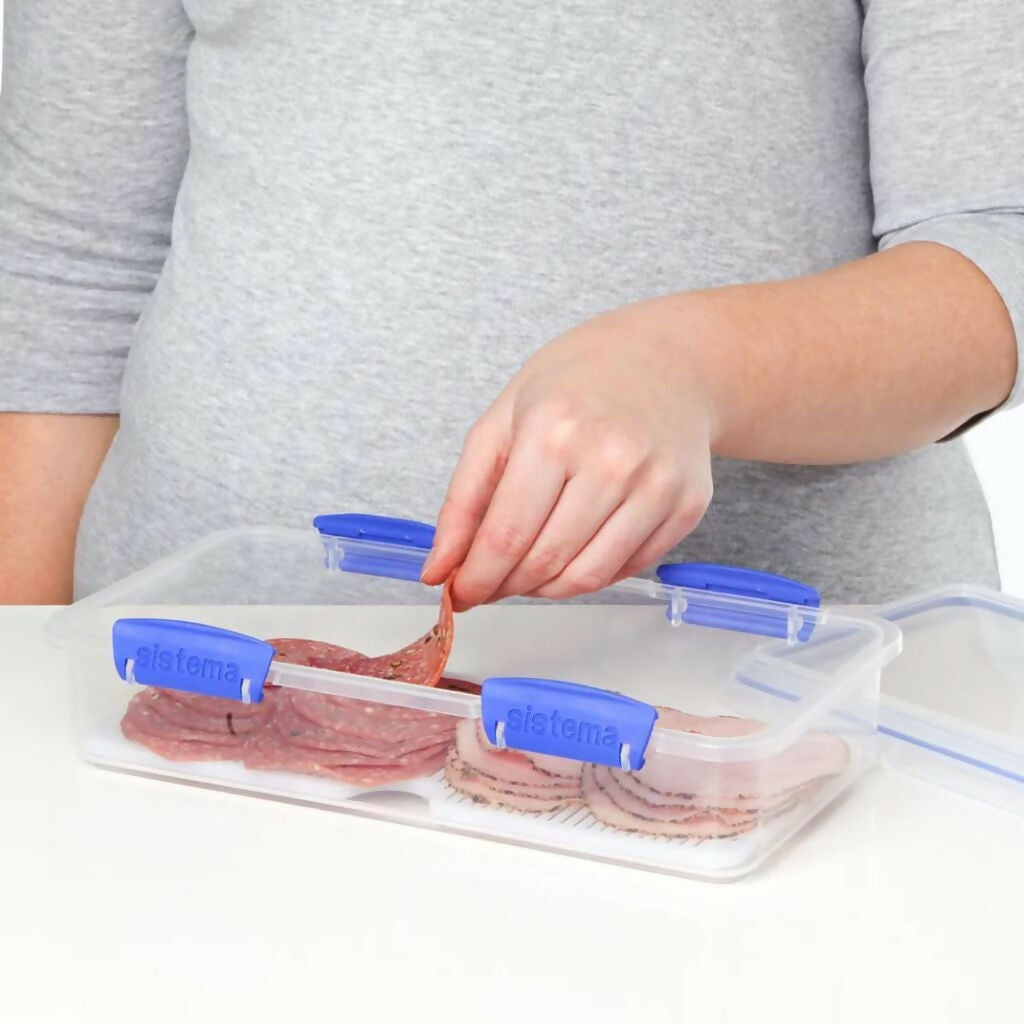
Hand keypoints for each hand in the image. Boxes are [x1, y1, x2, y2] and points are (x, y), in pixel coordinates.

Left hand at [421, 297, 715, 608]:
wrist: (668, 360)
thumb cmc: (579, 383)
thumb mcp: (505, 419)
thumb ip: (464, 497)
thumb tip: (440, 570)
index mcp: (554, 430)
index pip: (506, 534)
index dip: (476, 577)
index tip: (460, 594)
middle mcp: (611, 459)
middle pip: (544, 561)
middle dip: (506, 585)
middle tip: (491, 583)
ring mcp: (656, 485)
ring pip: (586, 577)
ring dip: (545, 589)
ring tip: (529, 571)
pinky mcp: (687, 505)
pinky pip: (627, 569)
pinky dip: (590, 575)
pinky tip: (575, 552)